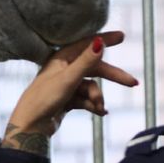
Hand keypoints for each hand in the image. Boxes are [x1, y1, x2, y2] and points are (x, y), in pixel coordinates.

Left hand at [3, 31, 136, 155]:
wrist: (31, 126)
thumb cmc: (44, 98)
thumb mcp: (68, 79)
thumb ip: (86, 61)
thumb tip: (101, 42)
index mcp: (62, 58)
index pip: (87, 43)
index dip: (105, 39)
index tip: (122, 36)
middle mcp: (64, 68)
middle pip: (94, 68)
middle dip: (112, 76)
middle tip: (133, 83)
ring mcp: (66, 84)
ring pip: (91, 86)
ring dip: (96, 97)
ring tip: (98, 108)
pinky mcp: (67, 99)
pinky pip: (86, 99)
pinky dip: (93, 105)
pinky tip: (100, 113)